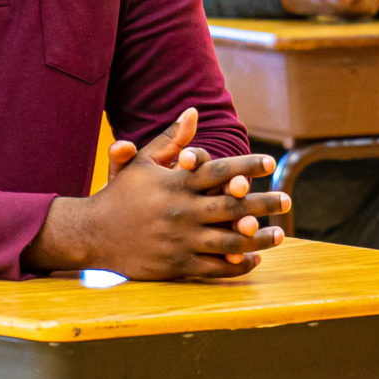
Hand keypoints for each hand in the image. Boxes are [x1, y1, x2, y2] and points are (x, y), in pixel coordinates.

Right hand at [27, 108, 290, 279]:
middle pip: (231, 206)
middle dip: (263, 202)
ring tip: (280, 233)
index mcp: (175, 184)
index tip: (270, 162)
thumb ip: (171, 139)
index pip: (218, 171)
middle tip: (287, 199)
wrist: (91, 234)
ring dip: (258, 238)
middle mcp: (181, 211)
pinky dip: (236, 263)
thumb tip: (193, 112)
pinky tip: (253, 259)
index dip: (246, 165)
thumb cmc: (119, 196)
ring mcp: (180, 240)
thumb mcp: (141, 163)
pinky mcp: (176, 264)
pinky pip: (214, 266)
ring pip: (229, 240)